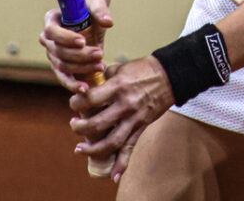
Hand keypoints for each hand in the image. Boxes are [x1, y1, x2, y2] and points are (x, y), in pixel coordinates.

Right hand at [40, 0, 113, 93]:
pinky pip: (64, 79)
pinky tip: (85, 89)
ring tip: (101, 65)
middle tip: (100, 53)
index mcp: (51, 20)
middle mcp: (48, 39)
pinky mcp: (61, 67)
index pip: (52, 31)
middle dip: (80, 55)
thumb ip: (100, 10)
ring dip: (82, 68)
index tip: (83, 41)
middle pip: (59, 52)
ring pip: (63, 66)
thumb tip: (108, 22)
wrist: (92, 21)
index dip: (65, 38)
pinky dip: (74, 85)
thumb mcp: (95, 3)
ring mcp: (53, 55)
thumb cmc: (90, 9)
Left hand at [69, 55, 174, 180]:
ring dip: (92, 149)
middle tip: (73, 125)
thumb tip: (89, 86)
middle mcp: (125, 105)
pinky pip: (131, 148)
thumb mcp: (120, 68)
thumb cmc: (143, 69)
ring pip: (111, 141)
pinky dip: (122, 164)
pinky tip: (113, 176)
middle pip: (97, 124)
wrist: (169, 75)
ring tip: (79, 149)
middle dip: (79, 128)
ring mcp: (134, 119)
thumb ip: (104, 78)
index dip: (77, 102)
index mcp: (117, 87)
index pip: (90, 99)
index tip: (74, 103)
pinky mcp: (141, 127)